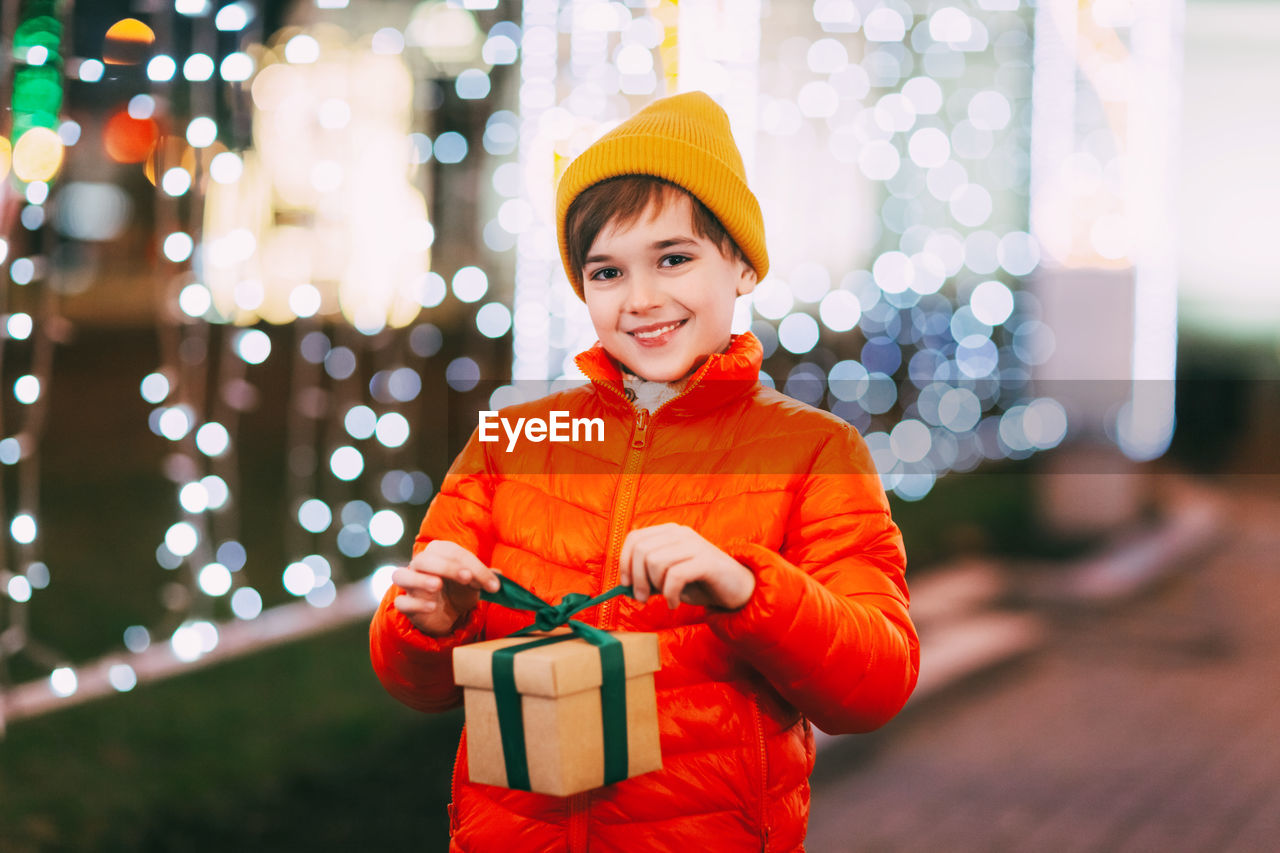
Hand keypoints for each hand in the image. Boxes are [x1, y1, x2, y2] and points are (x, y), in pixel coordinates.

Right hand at [392, 540, 501, 636]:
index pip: (452, 552)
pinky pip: (402, 602)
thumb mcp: (475, 582)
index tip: (492, 584)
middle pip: (424, 559)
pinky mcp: (406, 605)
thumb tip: (501, 575)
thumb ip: (486, 576)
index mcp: (438, 553)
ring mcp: (409, 585)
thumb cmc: (458, 590)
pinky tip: (432, 607)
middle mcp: (419, 565)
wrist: (446, 614)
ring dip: (419, 579)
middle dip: (447, 567)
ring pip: (401, 575)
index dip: (474, 566)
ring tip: (437, 585)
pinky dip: (415, 603)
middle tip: (467, 578)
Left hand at [619, 523, 754, 610]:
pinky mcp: (706, 561)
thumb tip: (626, 585)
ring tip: (665, 599)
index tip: (626, 585)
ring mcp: (694, 545)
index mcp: (669, 532)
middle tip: (644, 599)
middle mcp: (681, 533)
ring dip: (655, 587)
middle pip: (642, 550)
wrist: (738, 589)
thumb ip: (649, 577)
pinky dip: (670, 594)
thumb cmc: (701, 583)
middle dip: (637, 579)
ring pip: (656, 562)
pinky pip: (675, 576)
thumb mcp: (669, 578)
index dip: (625, 562)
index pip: (635, 538)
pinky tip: (675, 603)